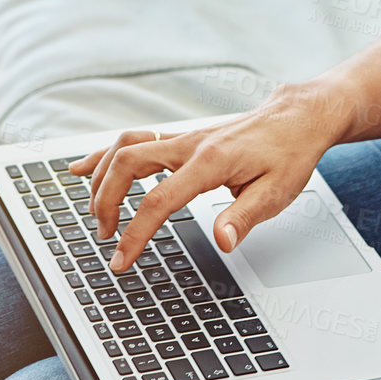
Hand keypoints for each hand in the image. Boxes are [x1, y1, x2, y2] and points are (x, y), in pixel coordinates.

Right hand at [68, 80, 354, 272]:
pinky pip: (134, 140)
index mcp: (210, 162)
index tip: (120, 261)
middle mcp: (189, 144)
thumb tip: (223, 242)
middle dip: (107, 202)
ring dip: (102, 179)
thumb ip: (244, 217)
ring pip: (124, 148)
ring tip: (97, 214)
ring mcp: (183, 138)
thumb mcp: (277, 192)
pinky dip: (104, 155)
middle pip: (126, 164)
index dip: (135, 234)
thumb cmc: (289, 155)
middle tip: (106, 236)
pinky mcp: (182, 138)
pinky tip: (83, 168)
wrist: (296, 118)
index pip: (159, 200)